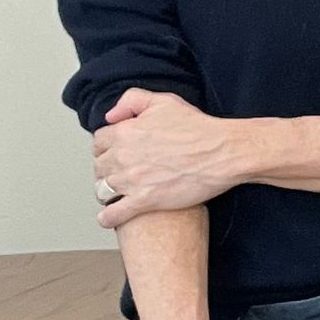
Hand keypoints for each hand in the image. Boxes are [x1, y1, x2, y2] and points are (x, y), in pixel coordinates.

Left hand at [92, 88, 242, 224]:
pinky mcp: (144, 201)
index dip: (105, 147)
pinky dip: (108, 218)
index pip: (98, 142)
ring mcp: (131, 181)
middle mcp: (123, 157)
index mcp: (124, 132)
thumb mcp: (163, 101)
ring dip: (106, 193)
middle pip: (98, 167)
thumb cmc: (197, 128)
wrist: (221, 153)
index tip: (112, 152)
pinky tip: (109, 218)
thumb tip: (112, 116)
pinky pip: (113, 215)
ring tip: (114, 194)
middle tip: (116, 173)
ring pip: (102, 191)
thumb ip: (132, 100)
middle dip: (105, 170)